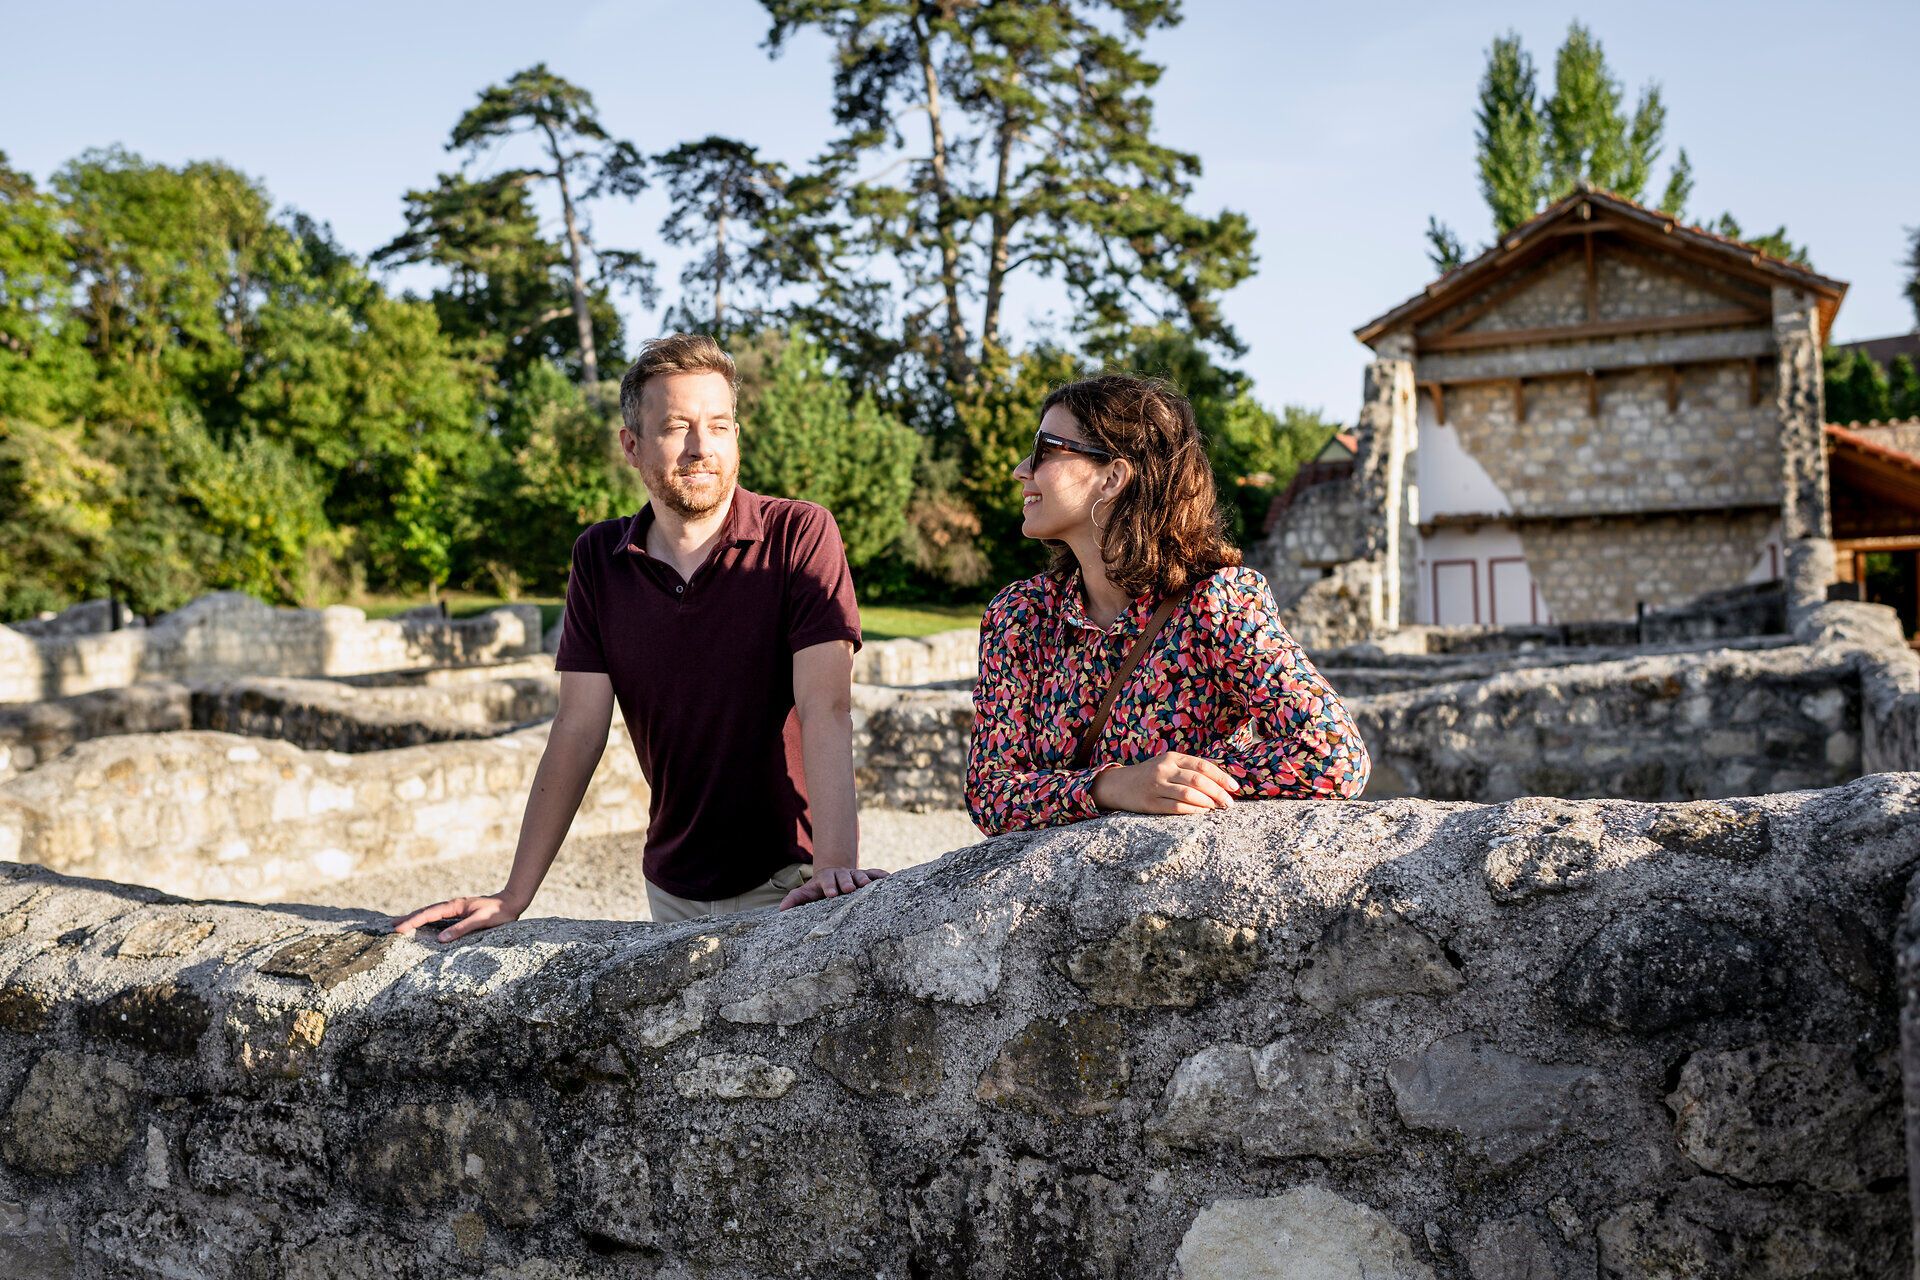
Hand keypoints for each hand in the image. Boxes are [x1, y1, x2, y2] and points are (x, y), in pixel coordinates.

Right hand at [391, 893, 525, 942]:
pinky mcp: (459, 913)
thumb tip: (440, 939)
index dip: (412, 921)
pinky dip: (427, 919)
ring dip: (415, 918)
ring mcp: (455, 909)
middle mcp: (453, 905)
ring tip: (401, 923)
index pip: (429, 914)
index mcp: (455, 906)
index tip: (398, 929)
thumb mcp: (481, 921)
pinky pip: (438, 916)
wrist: (511, 903)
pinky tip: (423, 924)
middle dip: (408, 918)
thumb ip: (461, 929)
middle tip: (391, 925)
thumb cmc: (499, 913)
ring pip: (431, 913)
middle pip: (426, 911)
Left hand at [778, 866, 889, 910]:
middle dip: (847, 882)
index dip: (829, 887)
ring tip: (868, 885)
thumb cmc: (819, 888)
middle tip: (850, 889)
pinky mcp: (865, 875)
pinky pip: (874, 873)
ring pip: (860, 875)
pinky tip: (888, 878)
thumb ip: (795, 899)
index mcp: (827, 879)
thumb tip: (781, 910)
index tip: (831, 894)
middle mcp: (841, 875)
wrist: (833, 874)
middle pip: (844, 877)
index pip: (827, 882)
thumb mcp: (806, 892)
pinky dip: (880, 875)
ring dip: (864, 879)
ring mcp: (854, 874)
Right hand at [1090, 751, 1240, 815]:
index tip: (1234, 788)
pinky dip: (1193, 810)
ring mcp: (1156, 786)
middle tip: (1229, 803)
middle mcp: (1164, 769)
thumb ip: (1189, 769)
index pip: (1203, 765)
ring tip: (1217, 808)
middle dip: (1218, 792)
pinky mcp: (1150, 803)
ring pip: (1189, 794)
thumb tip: (1220, 783)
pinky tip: (1202, 813)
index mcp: (1172, 757)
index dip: (1221, 777)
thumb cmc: (1150, 775)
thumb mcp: (1168, 764)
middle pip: (1198, 780)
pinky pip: (1176, 807)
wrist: (1118, 785)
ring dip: (1208, 802)